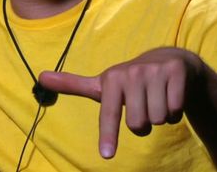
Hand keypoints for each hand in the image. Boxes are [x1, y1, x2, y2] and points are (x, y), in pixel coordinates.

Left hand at [38, 48, 203, 158]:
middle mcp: (132, 72)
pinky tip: (170, 96)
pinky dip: (175, 111)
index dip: (108, 135)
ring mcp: (155, 70)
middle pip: (139, 125)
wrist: (167, 61)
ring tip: (156, 99)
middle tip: (142, 105)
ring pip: (158, 119)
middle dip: (143, 124)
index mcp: (112, 78)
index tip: (106, 155)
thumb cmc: (129, 80)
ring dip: (160, 116)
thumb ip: (72, 84)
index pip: (109, 114)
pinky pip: (176, 110)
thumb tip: (39, 76)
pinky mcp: (176, 71)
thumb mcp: (101, 84)